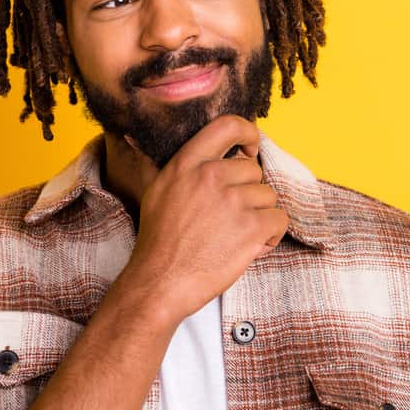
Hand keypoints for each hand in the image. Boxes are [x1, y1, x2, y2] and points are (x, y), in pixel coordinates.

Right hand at [120, 115, 288, 322]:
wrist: (159, 283)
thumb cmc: (157, 241)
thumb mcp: (152, 191)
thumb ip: (154, 163)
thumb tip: (131, 136)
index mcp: (187, 164)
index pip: (228, 126)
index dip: (247, 133)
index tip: (250, 149)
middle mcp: (210, 176)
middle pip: (253, 169)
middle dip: (249, 193)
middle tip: (229, 217)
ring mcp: (233, 201)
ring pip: (268, 196)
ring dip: (260, 217)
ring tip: (235, 235)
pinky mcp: (250, 227)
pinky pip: (278, 219)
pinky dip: (270, 236)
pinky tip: (250, 247)